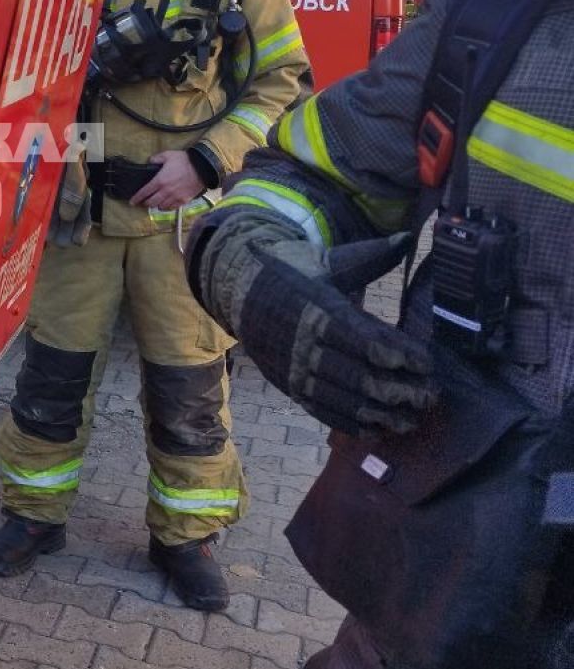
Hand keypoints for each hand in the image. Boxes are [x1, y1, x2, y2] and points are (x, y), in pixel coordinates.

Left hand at [130, 149, 206, 209]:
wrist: (202, 168)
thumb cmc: (184, 160)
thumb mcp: (168, 155)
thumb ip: (156, 159)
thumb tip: (150, 161)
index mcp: (159, 181)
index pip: (144, 192)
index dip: (136, 198)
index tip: (131, 202)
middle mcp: (165, 191)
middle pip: (151, 202)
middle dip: (145, 203)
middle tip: (143, 201)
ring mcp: (175, 197)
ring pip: (160, 207)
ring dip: (156, 205)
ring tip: (155, 202)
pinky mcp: (183, 201)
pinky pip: (171, 208)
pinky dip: (166, 207)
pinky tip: (165, 204)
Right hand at [194, 215, 433, 433]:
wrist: (239, 290)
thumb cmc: (294, 273)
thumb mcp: (328, 260)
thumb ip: (370, 255)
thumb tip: (406, 238)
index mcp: (317, 308)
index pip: (365, 339)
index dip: (400, 355)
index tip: (427, 364)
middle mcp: (304, 342)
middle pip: (358, 376)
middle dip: (399, 391)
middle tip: (430, 395)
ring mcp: (293, 368)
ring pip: (342, 400)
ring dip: (381, 414)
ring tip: (411, 419)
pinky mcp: (288, 385)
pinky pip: (321, 411)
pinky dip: (350, 424)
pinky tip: (377, 429)